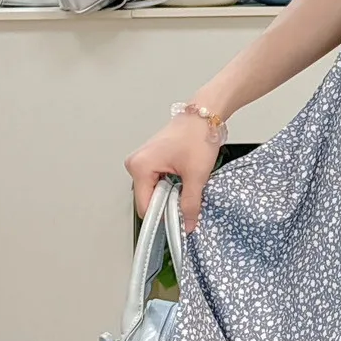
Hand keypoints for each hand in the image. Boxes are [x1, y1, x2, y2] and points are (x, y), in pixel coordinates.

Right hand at [125, 116, 217, 234]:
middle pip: (148, 199)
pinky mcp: (150, 159)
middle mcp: (135, 164)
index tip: (179, 221)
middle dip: (167, 204)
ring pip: (153, 191)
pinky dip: (169, 185)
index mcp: (140, 167)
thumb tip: (187, 225)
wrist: (205, 115)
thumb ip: (190, 203)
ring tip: (186, 185)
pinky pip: (156, 181)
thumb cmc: (198, 136)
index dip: (163, 216)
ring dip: (170, 194)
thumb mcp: (196, 175)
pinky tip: (182, 180)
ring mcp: (142, 161)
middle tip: (187, 199)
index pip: (145, 206)